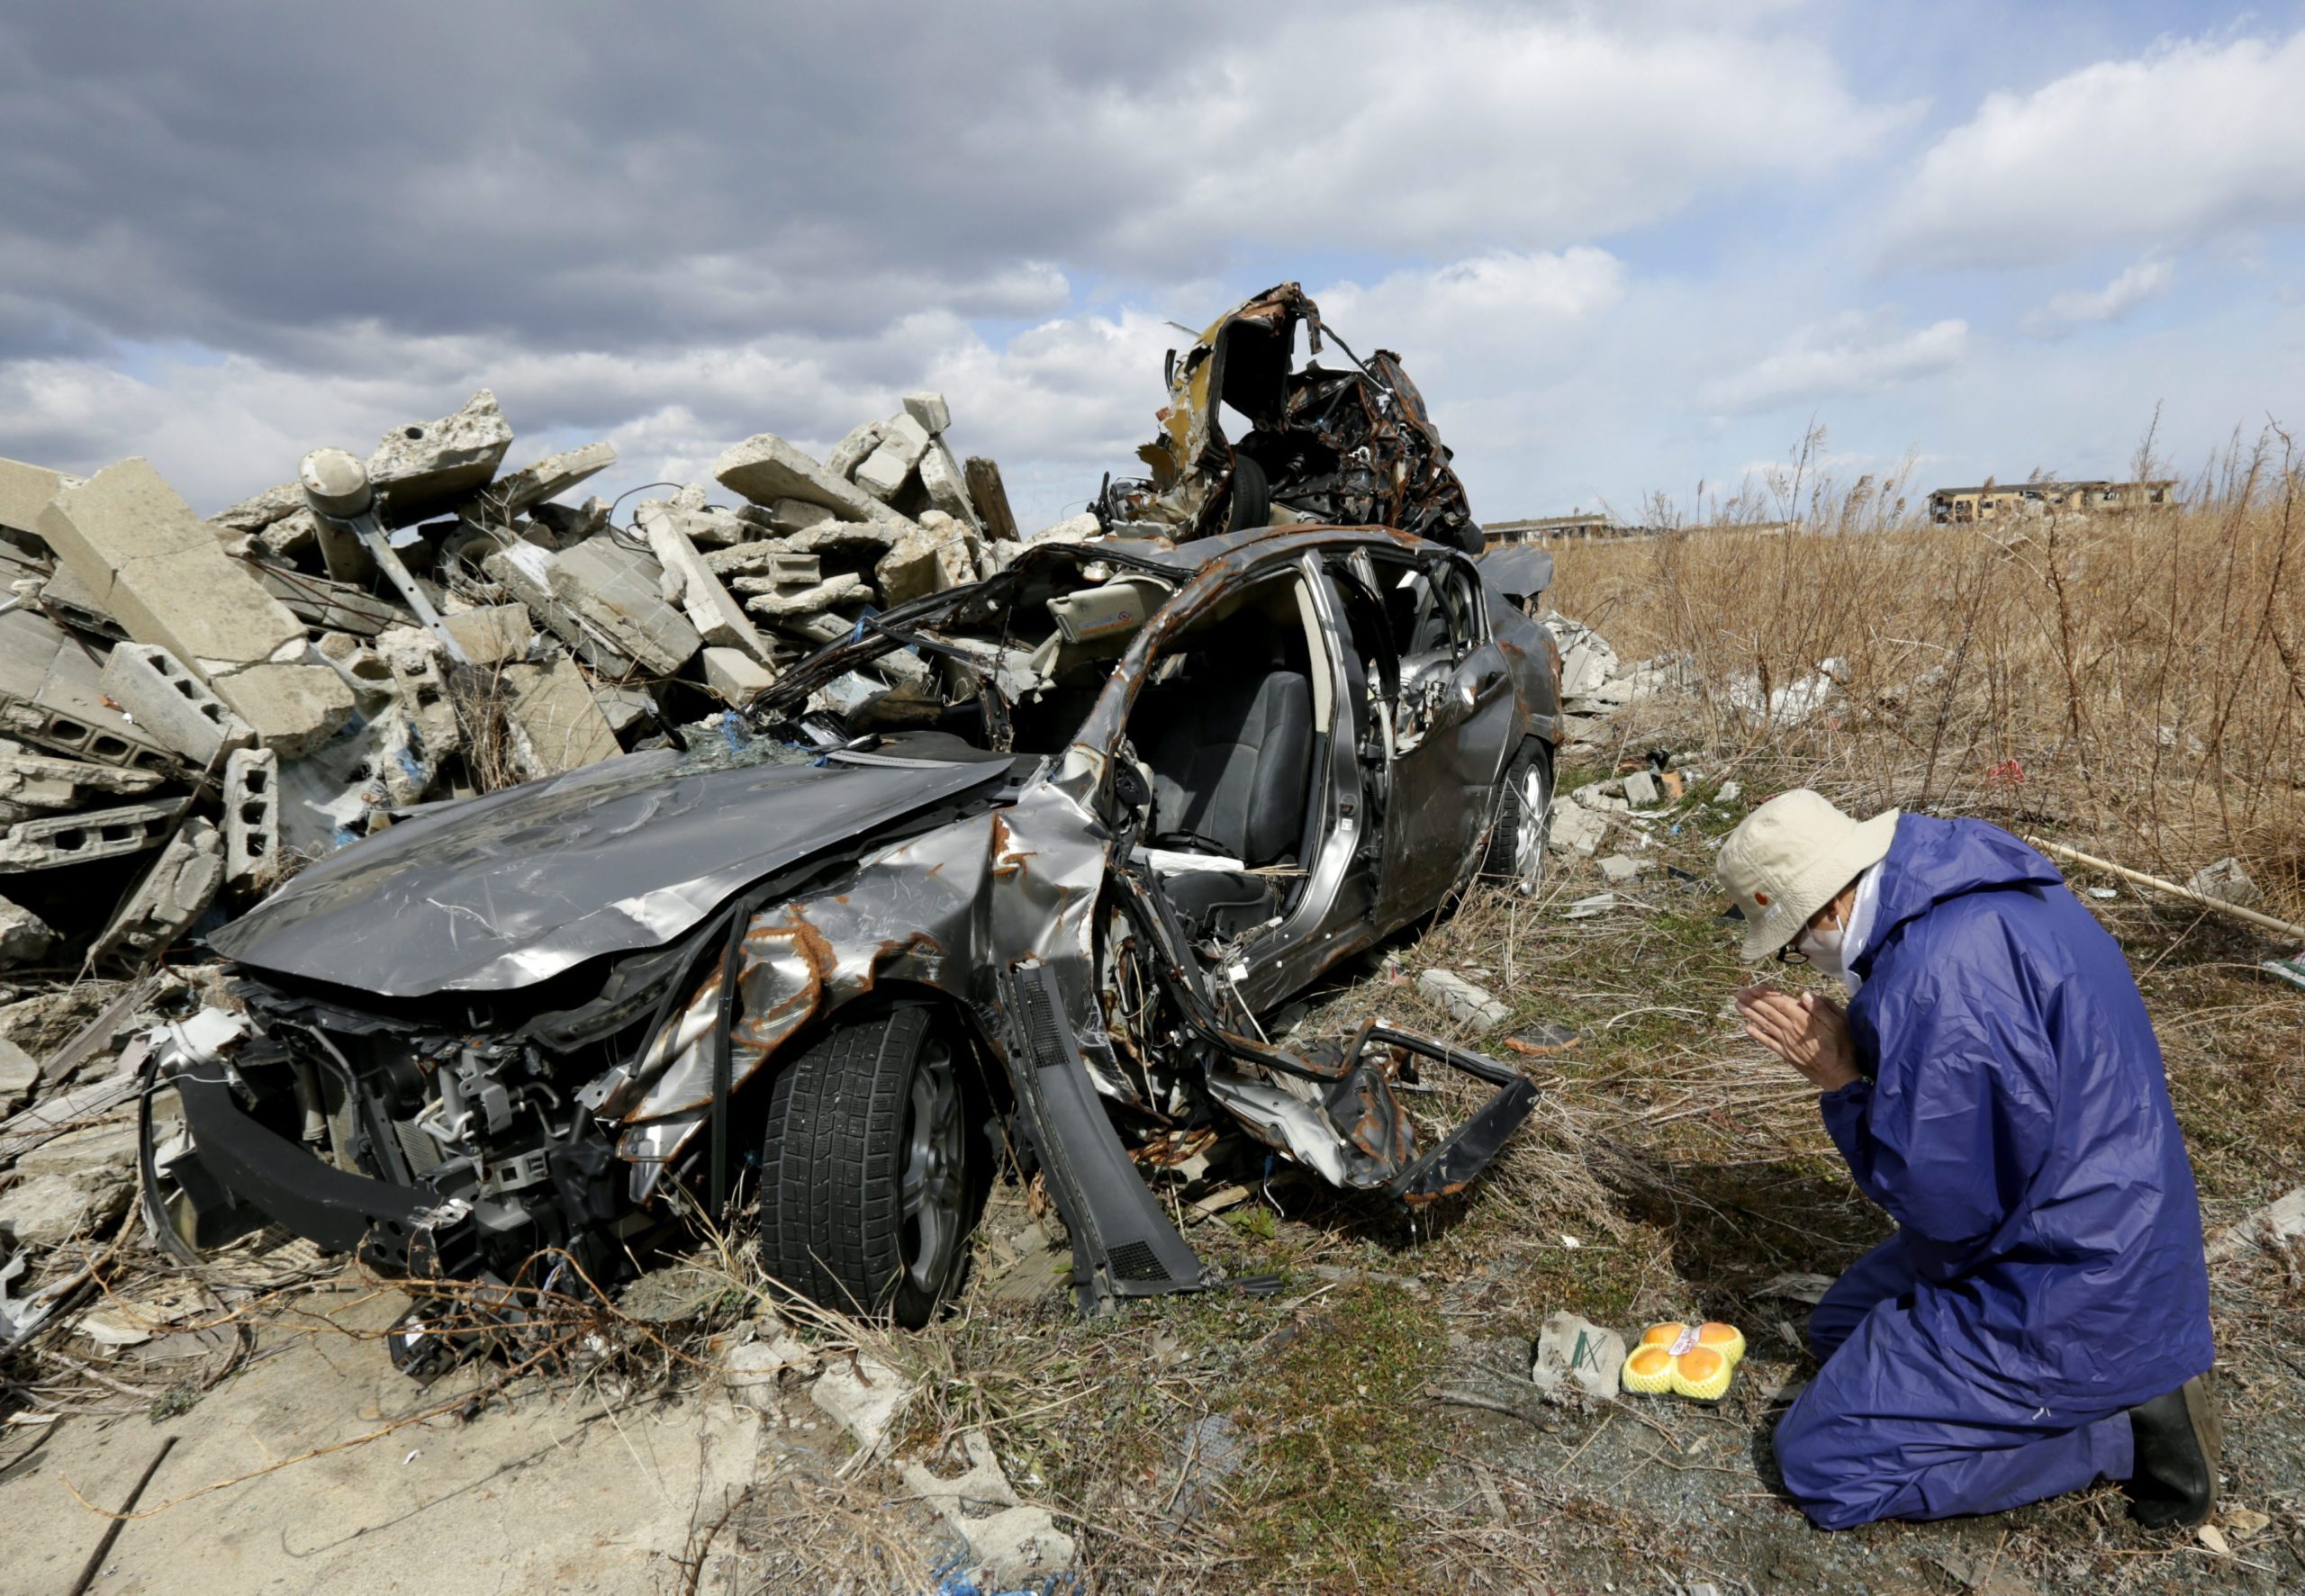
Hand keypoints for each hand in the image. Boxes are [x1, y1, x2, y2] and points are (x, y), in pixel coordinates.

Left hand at [1735, 984, 1859, 1091]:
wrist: (1839, 1076)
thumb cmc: (1843, 1047)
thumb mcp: (1840, 1024)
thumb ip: (1822, 1008)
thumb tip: (1805, 994)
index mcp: (1804, 1020)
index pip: (1782, 1003)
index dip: (1767, 994)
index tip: (1754, 987)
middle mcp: (1791, 1030)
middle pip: (1769, 1012)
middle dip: (1753, 1001)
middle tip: (1739, 993)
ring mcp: (1787, 1043)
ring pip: (1765, 1025)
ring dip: (1751, 1014)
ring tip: (1738, 1005)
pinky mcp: (1786, 1054)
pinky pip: (1768, 1043)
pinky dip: (1757, 1035)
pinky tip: (1747, 1028)